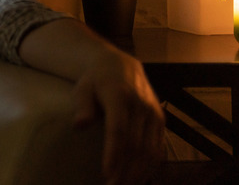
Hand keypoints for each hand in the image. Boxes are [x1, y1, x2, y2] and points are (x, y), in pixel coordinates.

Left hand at [72, 50, 164, 184]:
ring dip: (139, 172)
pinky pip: (159, 147)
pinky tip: (140, 178)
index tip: (107, 174)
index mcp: (119, 96)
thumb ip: (82, 106)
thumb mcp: (83, 88)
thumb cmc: (95, 81)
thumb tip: (78, 125)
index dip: (113, 154)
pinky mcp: (160, 120)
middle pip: (135, 144)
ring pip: (149, 149)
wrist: (120, 65)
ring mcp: (153, 113)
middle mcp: (141, 105)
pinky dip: (151, 165)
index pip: (118, 130)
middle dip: (125, 170)